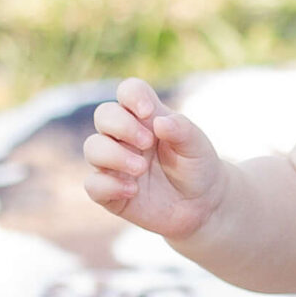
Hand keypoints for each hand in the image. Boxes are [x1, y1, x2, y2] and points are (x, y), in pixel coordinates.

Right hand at [84, 77, 226, 238]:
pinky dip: (109, 186)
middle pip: (104, 115)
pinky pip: (93, 184)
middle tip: (147, 142)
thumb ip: (182, 130)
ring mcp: (114, 163)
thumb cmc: (197, 167)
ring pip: (93, 148)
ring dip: (114, 156)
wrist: (202, 205)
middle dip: (121, 126)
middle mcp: (125, 137)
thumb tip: (159, 122)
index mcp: (146, 117)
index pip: (128, 91)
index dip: (133, 96)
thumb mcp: (197, 146)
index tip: (148, 112)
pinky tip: (133, 191)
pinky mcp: (110, 191)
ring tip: (141, 168)